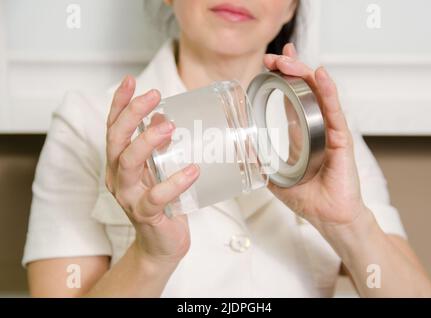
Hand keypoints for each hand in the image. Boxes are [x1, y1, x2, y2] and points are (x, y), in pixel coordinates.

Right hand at [105, 76, 199, 266]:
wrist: (162, 244)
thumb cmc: (162, 202)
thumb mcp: (158, 169)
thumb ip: (159, 147)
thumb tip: (168, 118)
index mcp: (119, 163)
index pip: (113, 127)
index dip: (119, 104)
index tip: (129, 81)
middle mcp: (118, 177)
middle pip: (116, 140)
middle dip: (131, 114)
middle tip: (153, 96)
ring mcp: (129, 197)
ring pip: (128, 165)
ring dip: (146, 142)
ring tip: (169, 127)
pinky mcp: (145, 215)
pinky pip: (156, 197)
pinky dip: (174, 182)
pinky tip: (192, 170)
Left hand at [263, 43, 367, 231]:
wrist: (329, 216)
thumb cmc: (308, 198)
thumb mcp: (276, 177)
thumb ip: (261, 163)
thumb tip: (242, 151)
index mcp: (302, 132)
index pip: (294, 96)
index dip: (284, 77)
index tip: (271, 63)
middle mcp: (317, 126)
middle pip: (306, 89)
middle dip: (291, 69)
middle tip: (276, 57)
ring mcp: (330, 130)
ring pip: (319, 94)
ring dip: (304, 74)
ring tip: (289, 61)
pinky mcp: (341, 140)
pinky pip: (334, 112)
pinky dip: (328, 93)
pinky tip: (320, 76)